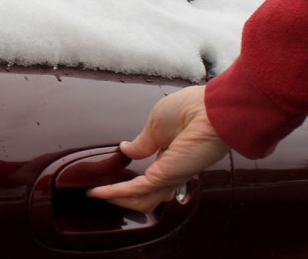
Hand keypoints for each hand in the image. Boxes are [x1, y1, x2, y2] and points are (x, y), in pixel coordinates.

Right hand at [88, 86, 229, 212]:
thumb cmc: (192, 109)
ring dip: (117, 198)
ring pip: (141, 199)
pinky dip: (115, 192)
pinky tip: (99, 192)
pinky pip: (136, 190)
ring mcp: (170, 176)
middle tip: (103, 194)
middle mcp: (173, 170)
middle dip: (123, 196)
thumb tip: (126, 149)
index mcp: (174, 154)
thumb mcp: (157, 123)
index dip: (134, 177)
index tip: (114, 178)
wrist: (210, 110)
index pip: (153, 175)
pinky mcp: (164, 177)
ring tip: (97, 195)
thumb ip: (142, 141)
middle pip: (148, 194)